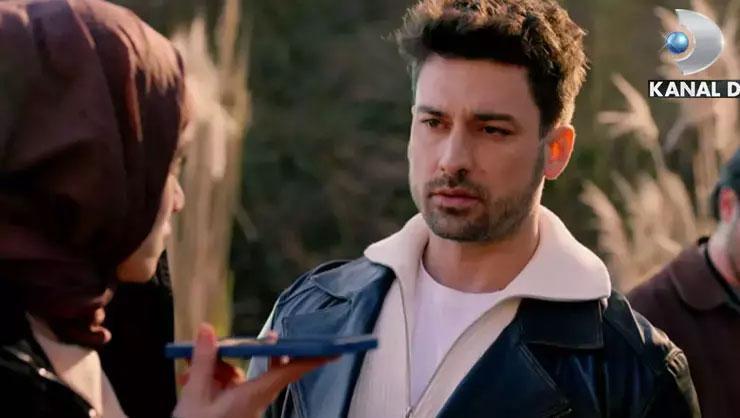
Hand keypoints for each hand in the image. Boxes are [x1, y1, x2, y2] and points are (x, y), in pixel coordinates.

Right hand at [172, 324, 334, 417]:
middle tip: (257, 338)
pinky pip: (229, 386)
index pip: (289, 371)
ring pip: (240, 375)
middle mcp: (255, 399)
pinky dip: (213, 379)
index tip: (333, 350)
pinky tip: (189, 377)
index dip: (310, 358)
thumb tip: (207, 330)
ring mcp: (245, 403)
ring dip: (218, 367)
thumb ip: (203, 361)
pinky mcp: (234, 407)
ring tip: (190, 369)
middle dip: (254, 351)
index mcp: (254, 395)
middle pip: (267, 368)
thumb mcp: (195, 396)